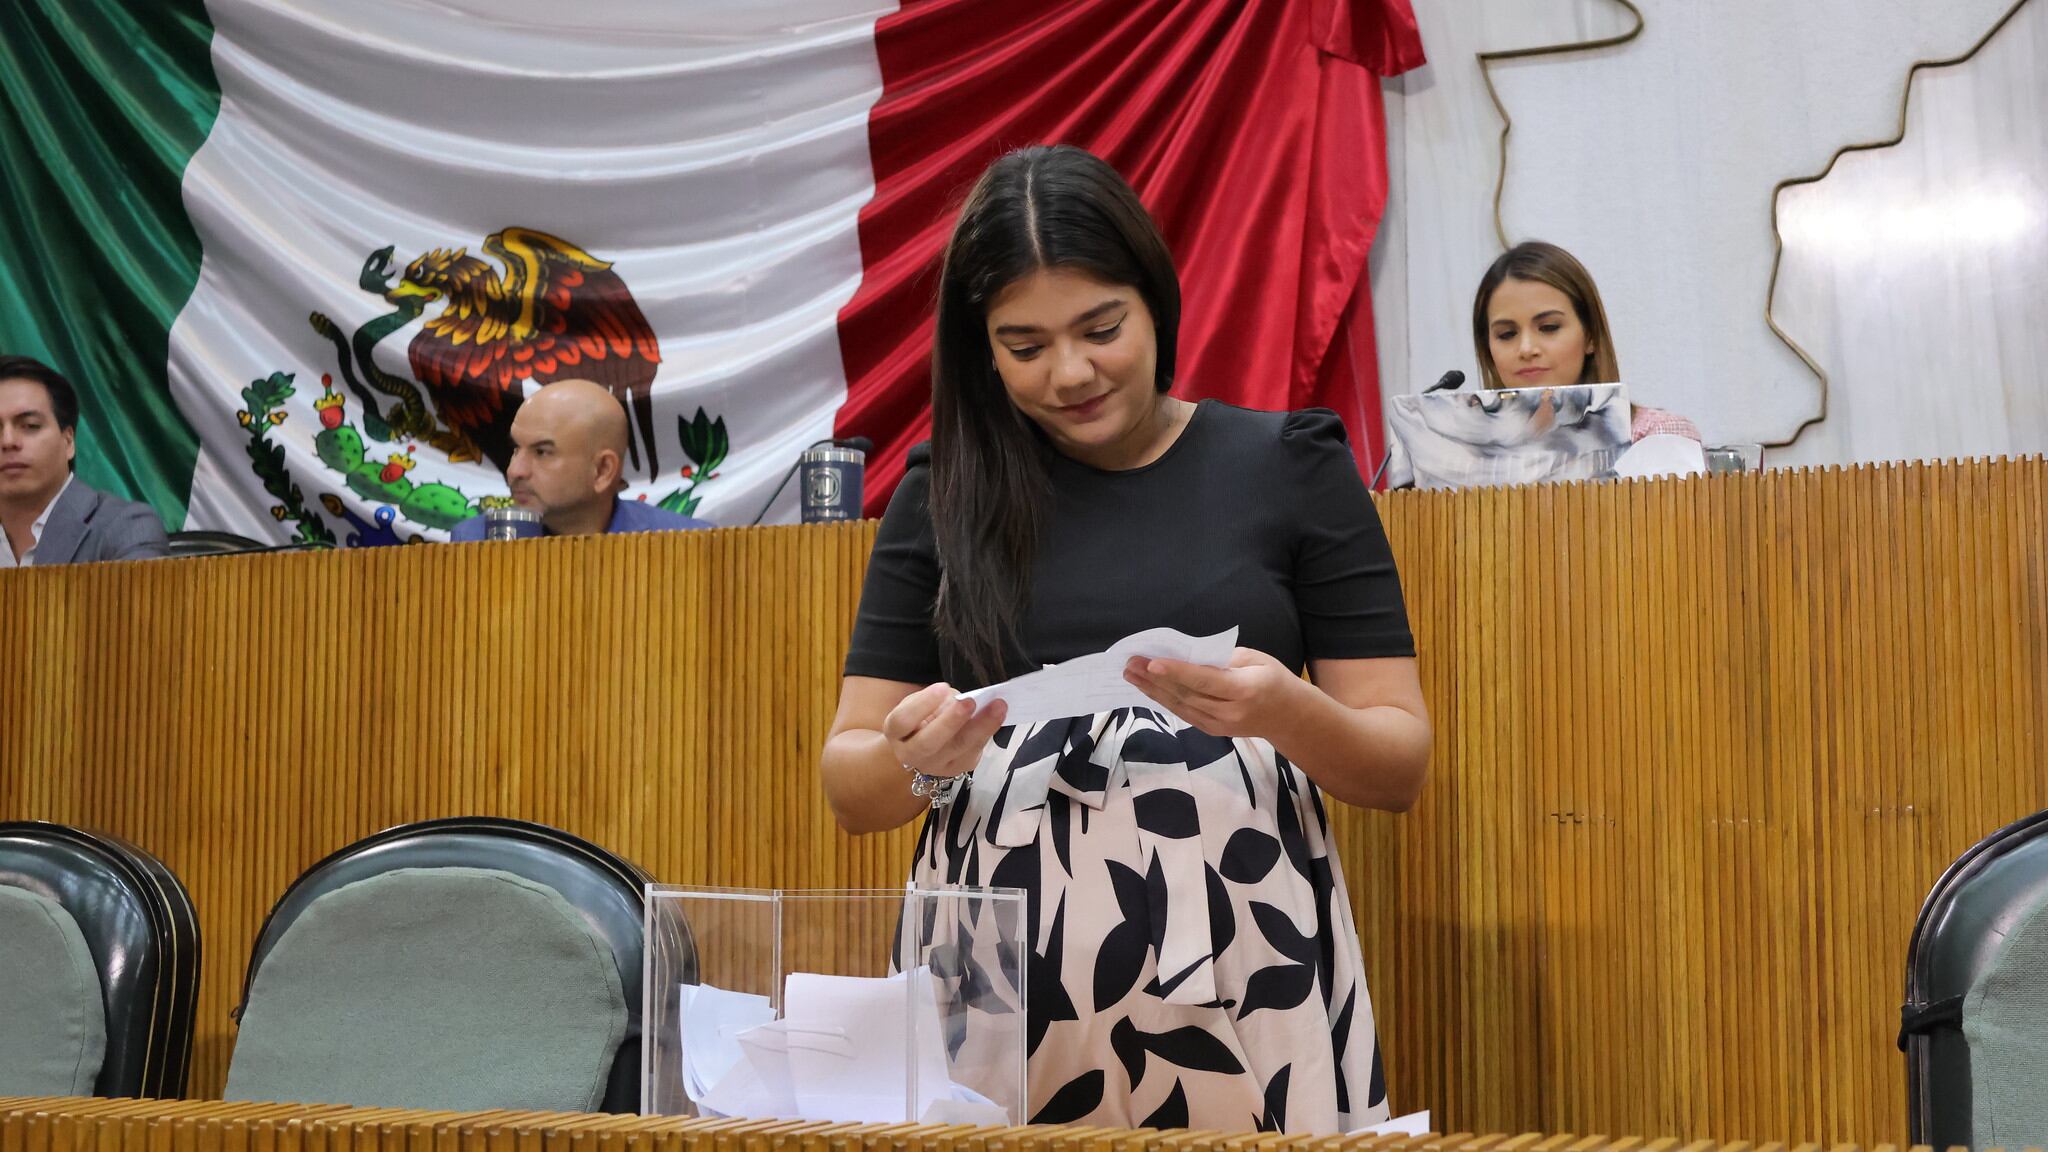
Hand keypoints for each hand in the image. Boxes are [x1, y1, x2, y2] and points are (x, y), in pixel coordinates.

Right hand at [883, 683, 1008, 779]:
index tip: (942, 686)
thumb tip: (959, 698)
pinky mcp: (959, 767)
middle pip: (929, 742)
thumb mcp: (919, 703)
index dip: (922, 705)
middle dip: (951, 721)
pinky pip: (975, 750)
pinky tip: (999, 715)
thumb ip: (934, 701)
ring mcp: (936, 766)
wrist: (922, 745)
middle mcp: (912, 754)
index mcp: (896, 733)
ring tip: (998, 706)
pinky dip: (988, 731)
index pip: (903, 721)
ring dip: (980, 726)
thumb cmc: (920, 717)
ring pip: (958, 748)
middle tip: (970, 701)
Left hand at [1123, 647, 1308, 738]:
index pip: (1204, 680)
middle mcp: (1230, 711)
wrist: (1289, 717)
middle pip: (1187, 694)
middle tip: (1130, 663)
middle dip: (1155, 679)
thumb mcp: (1256, 659)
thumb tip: (1189, 656)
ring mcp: (1220, 725)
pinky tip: (1148, 689)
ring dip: (1153, 690)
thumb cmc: (1274, 679)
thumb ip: (1223, 659)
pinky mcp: (1213, 731)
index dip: (1177, 672)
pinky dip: (1164, 700)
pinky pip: (1184, 714)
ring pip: (1181, 706)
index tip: (1151, 662)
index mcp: (1244, 690)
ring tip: (1131, 675)